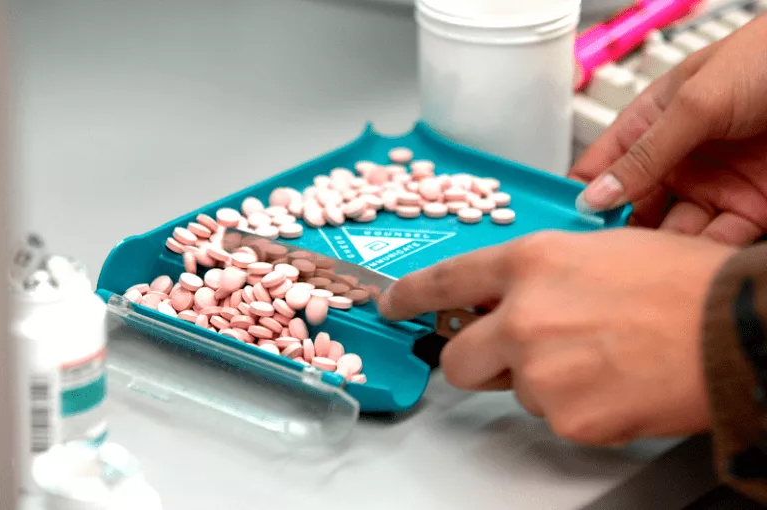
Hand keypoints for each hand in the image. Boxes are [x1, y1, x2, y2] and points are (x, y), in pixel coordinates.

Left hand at [378, 229, 736, 444]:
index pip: (443, 282)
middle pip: (458, 358)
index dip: (409, 297)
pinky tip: (616, 385)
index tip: (392, 307)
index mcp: (530, 263)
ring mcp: (541, 372)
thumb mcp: (599, 250)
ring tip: (600, 360)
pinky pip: (555, 418)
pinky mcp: (568, 419)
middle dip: (476, 361)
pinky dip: (578, 408)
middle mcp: (523, 316)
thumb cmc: (683, 282)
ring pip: (515, 390)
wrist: (736, 329)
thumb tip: (516, 295)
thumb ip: (542, 274)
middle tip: (512, 356)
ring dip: (542, 381)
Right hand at [571, 15, 766, 245]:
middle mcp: (679, 158)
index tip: (565, 225)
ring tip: (638, 266)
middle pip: (632, 206)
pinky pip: (717, 241)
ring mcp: (713, 186)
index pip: (602, 166)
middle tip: (598, 259)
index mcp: (654, 122)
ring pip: (672, 230)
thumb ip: (646, 152)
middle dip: (615, 233)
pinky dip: (699, 255)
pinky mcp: (751, 209)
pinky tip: (681, 264)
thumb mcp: (696, 101)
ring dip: (656, 249)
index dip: (581, 194)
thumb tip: (597, 193)